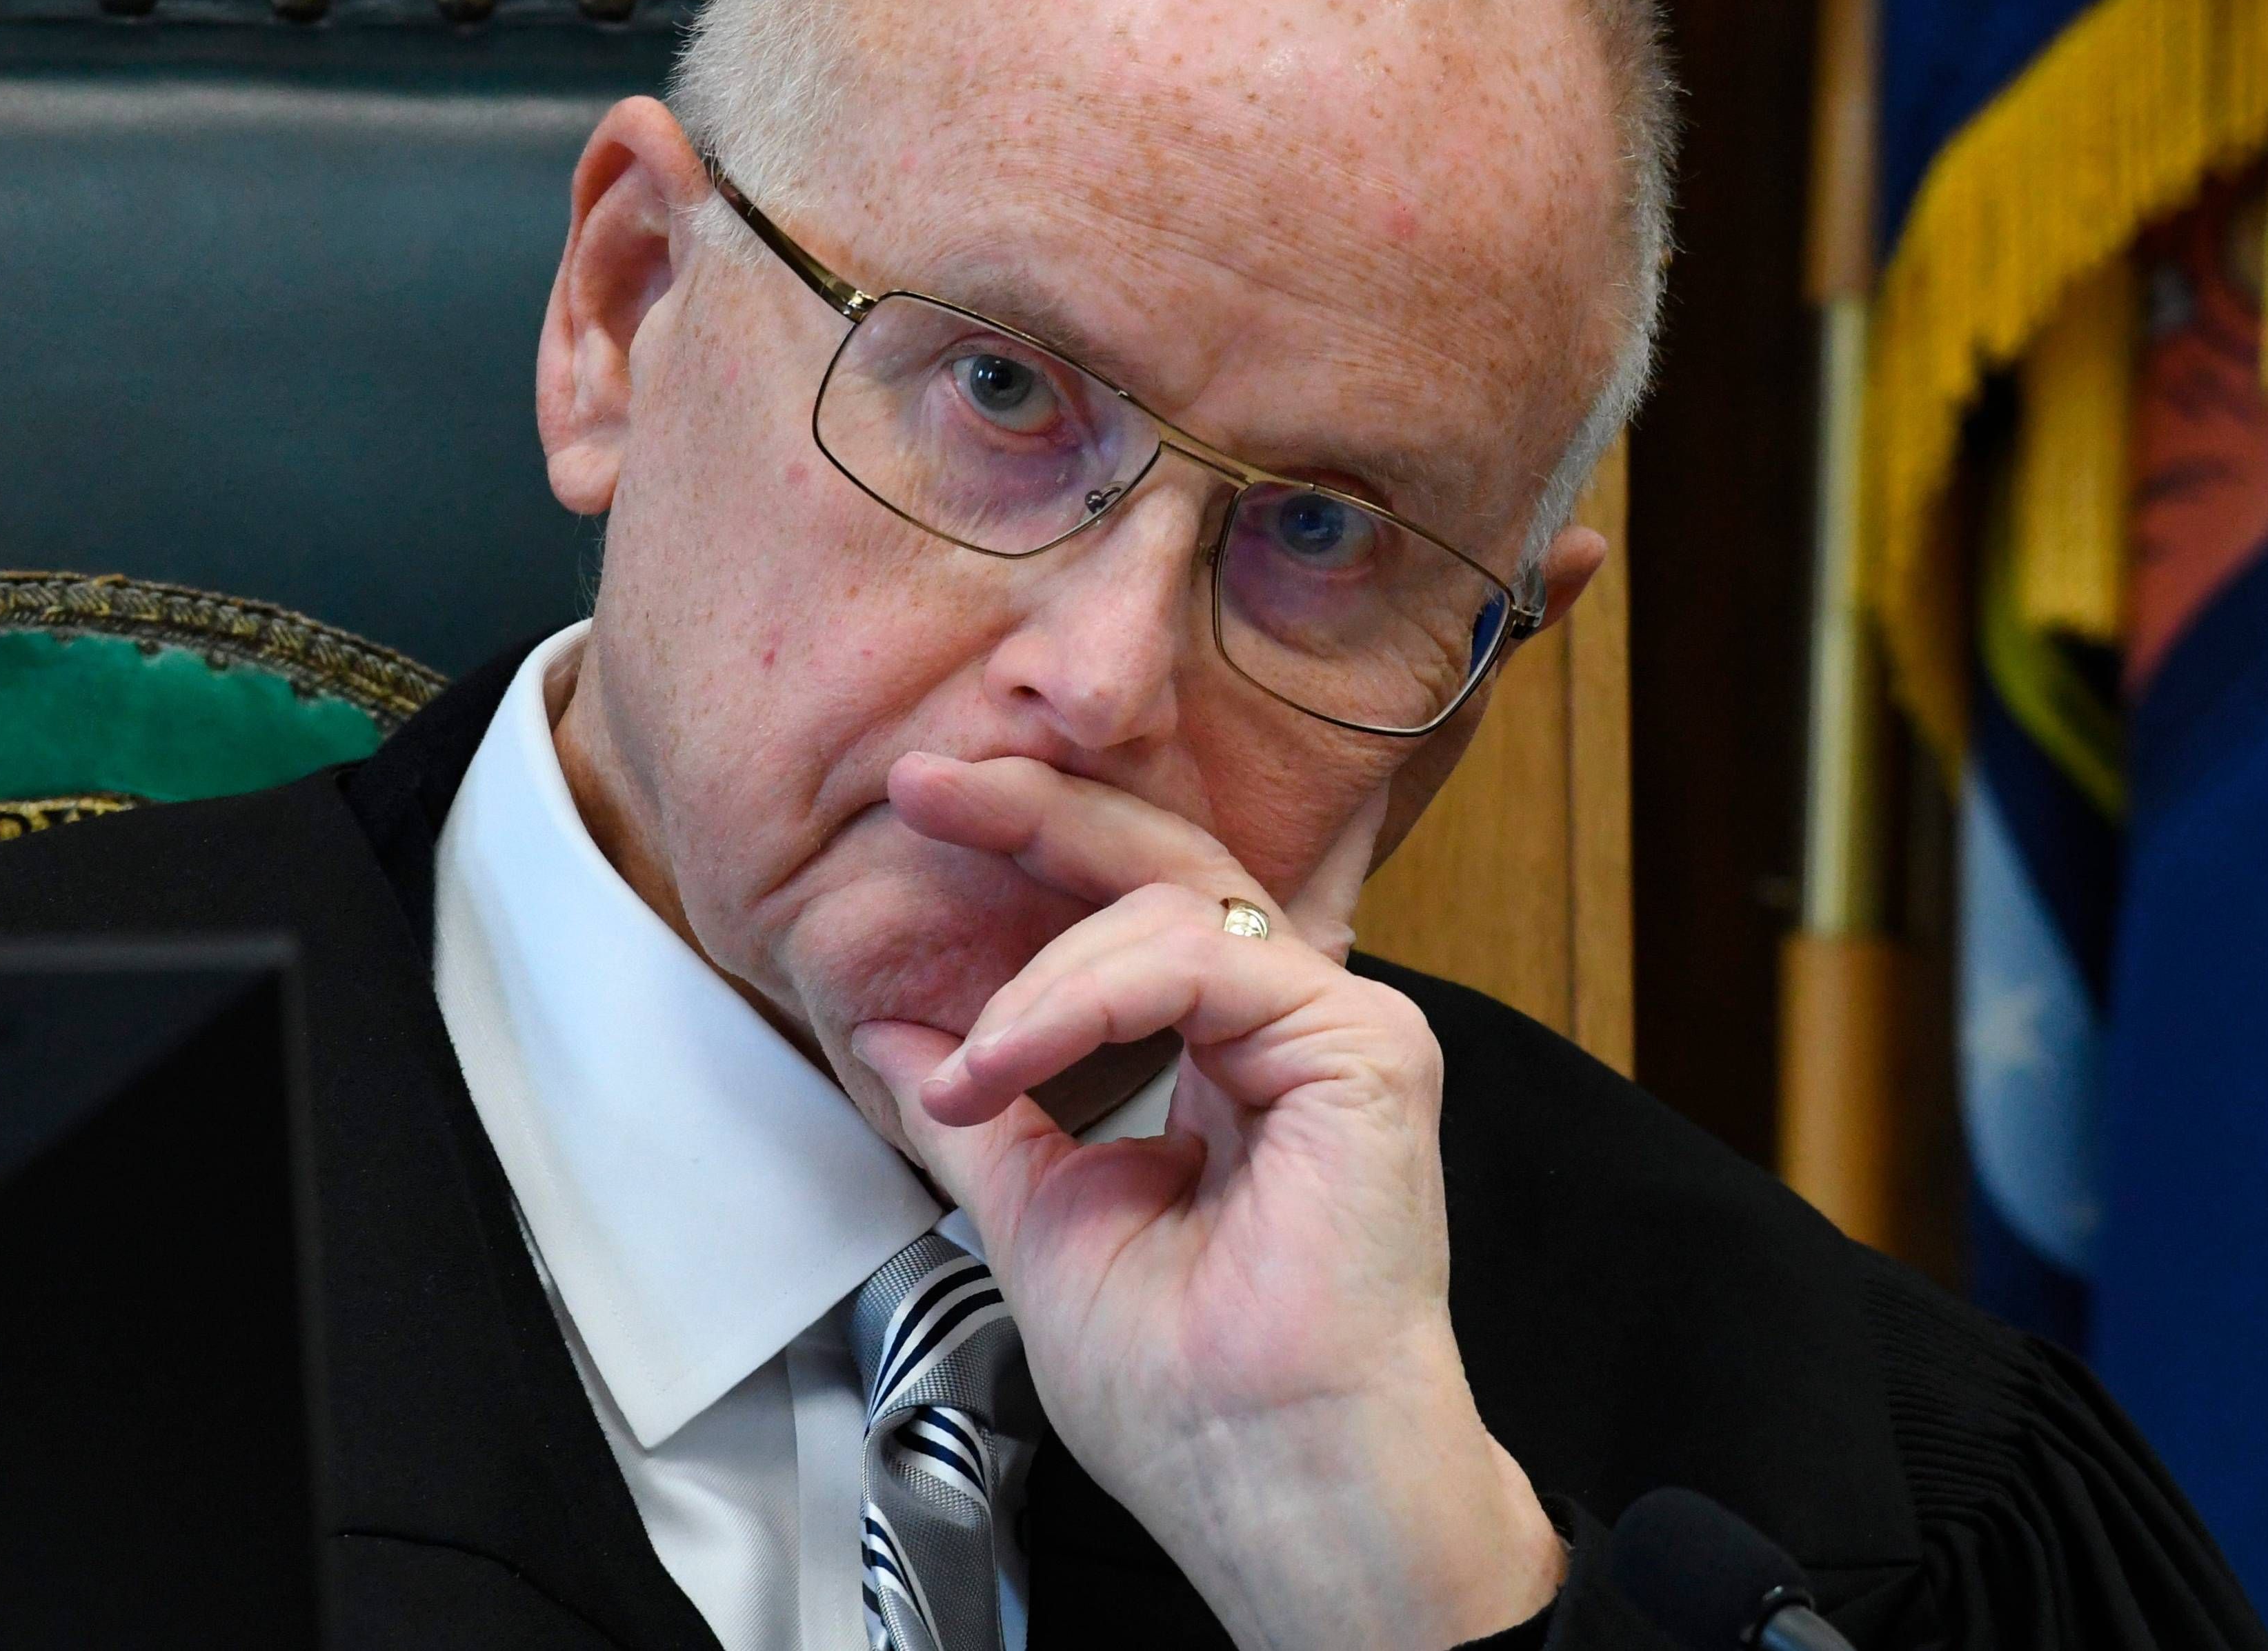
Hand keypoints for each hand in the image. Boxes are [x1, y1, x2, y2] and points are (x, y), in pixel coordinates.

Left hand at [847, 753, 1564, 1650]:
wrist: (1267, 1482)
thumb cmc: (1189, 1396)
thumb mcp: (1043, 1216)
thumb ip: (990, 1114)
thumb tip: (902, 1034)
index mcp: (1232, 1062)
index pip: (1133, 911)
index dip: (1031, 848)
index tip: (919, 810)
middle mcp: (1292, 1030)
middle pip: (1165, 862)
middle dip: (1033, 812)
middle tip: (922, 784)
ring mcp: (1341, 1030)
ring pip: (1167, 909)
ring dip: (1037, 977)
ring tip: (970, 1066)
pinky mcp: (1365, 1050)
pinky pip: (1200, 961)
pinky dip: (1085, 997)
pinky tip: (1011, 1054)